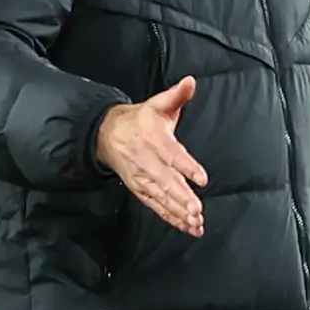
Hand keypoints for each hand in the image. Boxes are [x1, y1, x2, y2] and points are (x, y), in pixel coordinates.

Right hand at [95, 77, 208, 236]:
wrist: (107, 135)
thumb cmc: (140, 120)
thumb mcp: (157, 104)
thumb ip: (177, 95)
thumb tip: (191, 82)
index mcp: (154, 139)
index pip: (173, 155)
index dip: (187, 167)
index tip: (201, 179)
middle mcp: (148, 161)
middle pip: (166, 182)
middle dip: (182, 197)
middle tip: (197, 210)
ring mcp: (143, 178)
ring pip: (162, 198)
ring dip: (179, 212)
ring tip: (195, 222)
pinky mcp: (141, 190)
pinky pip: (157, 206)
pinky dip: (172, 218)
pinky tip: (187, 227)